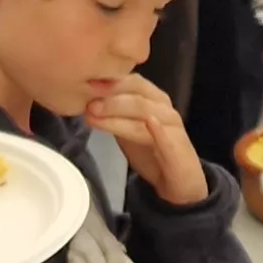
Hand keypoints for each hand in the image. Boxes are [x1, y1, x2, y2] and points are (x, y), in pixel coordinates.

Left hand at [86, 75, 208, 205]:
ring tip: (96, 117)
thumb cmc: (149, 151)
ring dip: (119, 113)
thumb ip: (112, 114)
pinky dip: (158, 129)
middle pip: (137, 94)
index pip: (132, 81)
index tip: (85, 88)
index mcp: (153, 98)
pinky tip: (148, 123)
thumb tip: (86, 102)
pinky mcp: (178, 146)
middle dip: (110, 98)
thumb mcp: (126, 129)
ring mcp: (172, 125)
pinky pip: (166, 136)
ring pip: (145, 113)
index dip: (109, 83)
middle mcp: (164, 106)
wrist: (175, 181)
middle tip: (88, 105)